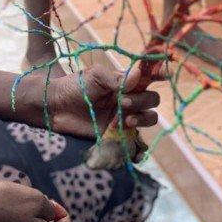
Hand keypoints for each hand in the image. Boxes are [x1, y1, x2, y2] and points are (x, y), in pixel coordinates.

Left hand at [27, 61, 160, 140]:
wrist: (54, 108)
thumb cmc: (73, 86)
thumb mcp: (94, 76)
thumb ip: (117, 78)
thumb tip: (139, 76)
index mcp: (125, 82)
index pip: (149, 77)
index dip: (161, 74)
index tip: (167, 74)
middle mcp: (128, 99)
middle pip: (152, 100)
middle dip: (141, 102)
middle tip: (121, 103)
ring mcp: (123, 118)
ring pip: (148, 119)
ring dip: (142, 119)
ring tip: (124, 121)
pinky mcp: (116, 136)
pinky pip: (136, 143)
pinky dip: (139, 147)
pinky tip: (135, 147)